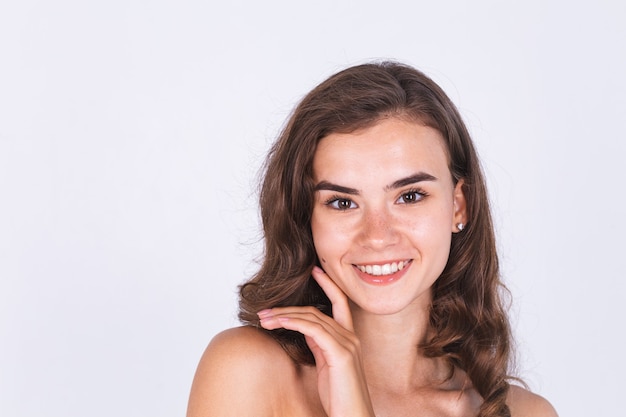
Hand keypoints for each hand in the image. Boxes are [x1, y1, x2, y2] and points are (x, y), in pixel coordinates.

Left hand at [258, 266, 374, 416]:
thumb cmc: (339, 398)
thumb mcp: (326, 366)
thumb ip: (319, 346)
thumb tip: (304, 331)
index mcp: (348, 339)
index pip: (339, 303)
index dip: (329, 284)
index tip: (315, 270)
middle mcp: (350, 337)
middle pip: (316, 310)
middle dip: (287, 308)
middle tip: (263, 311)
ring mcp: (348, 345)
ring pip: (312, 318)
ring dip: (283, 315)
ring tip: (263, 318)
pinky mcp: (341, 354)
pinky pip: (314, 330)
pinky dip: (295, 322)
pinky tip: (280, 322)